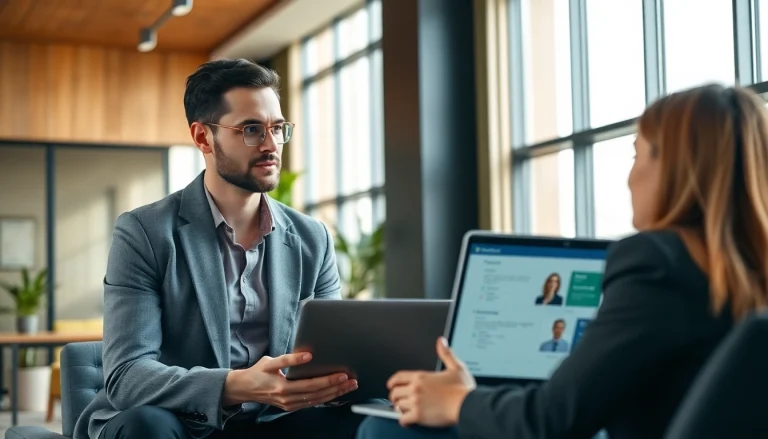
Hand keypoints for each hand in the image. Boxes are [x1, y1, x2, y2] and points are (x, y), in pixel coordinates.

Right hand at [223, 352, 357, 411]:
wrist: (244, 389)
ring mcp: (290, 405)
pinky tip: (336, 393)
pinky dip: (325, 399)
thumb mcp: (270, 362)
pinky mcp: (291, 407)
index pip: (311, 385)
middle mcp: (288, 399)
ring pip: (317, 401)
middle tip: (352, 381)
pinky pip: (312, 403)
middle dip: (337, 388)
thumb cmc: (258, 373)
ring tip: (349, 387)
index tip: (342, 375)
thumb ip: (289, 358)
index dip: (328, 381)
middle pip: (318, 395)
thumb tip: (308, 355)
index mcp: (283, 387)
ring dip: (335, 394)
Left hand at [387, 337, 475, 427]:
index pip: (398, 377)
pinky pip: (403, 419)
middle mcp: (416, 388)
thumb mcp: (456, 366)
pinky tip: (407, 420)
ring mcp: (416, 402)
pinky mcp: (419, 416)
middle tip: (397, 400)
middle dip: (394, 397)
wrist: (467, 405)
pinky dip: (404, 420)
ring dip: (399, 408)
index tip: (390, 385)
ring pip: (398, 406)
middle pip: (395, 392)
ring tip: (402, 410)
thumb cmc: (463, 389)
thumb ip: (446, 354)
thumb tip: (441, 342)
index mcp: (421, 377)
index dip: (392, 382)